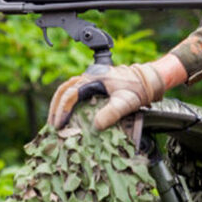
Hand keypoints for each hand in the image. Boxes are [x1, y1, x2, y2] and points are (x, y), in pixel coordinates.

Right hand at [47, 62, 165, 130]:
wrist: (149, 80)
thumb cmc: (138, 89)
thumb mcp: (126, 103)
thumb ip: (111, 113)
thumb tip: (96, 126)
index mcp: (93, 79)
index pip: (70, 94)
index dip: (62, 110)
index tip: (59, 125)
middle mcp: (89, 76)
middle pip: (63, 90)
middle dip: (56, 107)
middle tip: (52, 125)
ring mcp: (91, 78)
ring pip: (68, 89)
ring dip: (60, 103)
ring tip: (56, 119)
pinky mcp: (94, 83)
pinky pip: (75, 90)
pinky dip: (68, 101)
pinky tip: (69, 113)